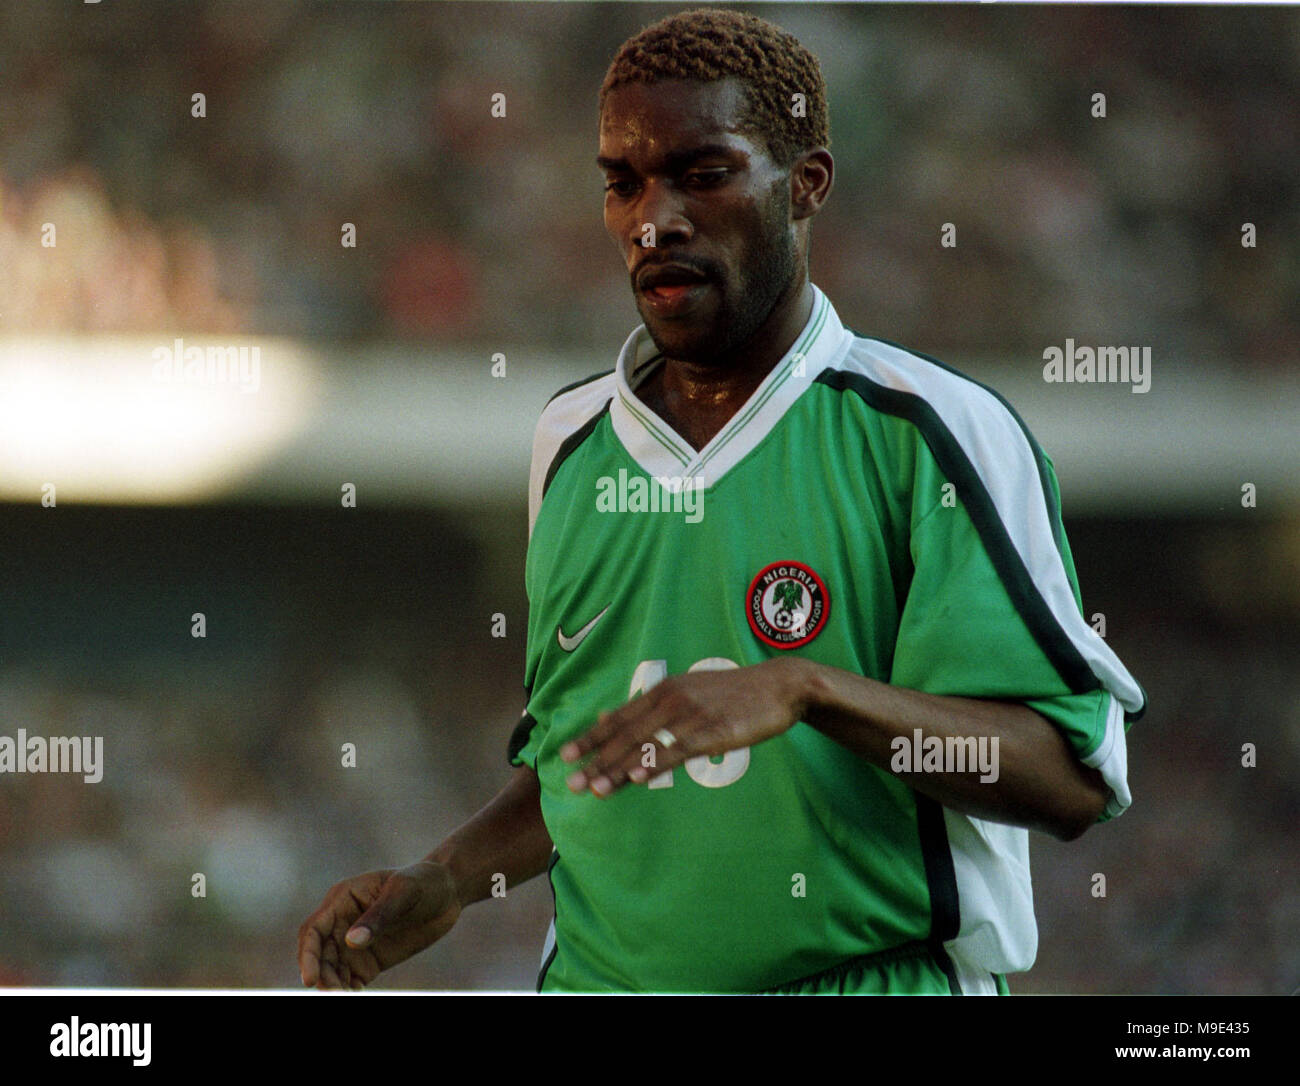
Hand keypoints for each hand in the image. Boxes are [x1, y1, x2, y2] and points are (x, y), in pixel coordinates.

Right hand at [297, 860, 461, 989]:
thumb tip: (352, 942)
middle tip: (334, 994)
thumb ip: (379, 915)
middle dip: (321, 976)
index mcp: (343, 899)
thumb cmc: (424, 882)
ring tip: (344, 996)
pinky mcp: (369, 960)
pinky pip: (350, 979)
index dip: (308, 955)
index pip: (314, 930)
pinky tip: (355, 995)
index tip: (311, 979)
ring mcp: (354, 943)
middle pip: (319, 954)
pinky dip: (348, 990)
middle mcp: (342, 922)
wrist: (447, 893)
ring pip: (332, 970)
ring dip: (333, 986)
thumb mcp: (404, 892)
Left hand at [559, 657, 807, 796]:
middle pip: (627, 734)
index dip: (592, 737)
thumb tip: (611, 717)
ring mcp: (693, 715)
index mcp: (664, 691)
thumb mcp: (689, 690)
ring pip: (648, 745)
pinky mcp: (715, 731)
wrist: (779, 686)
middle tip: (570, 781)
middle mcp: (672, 700)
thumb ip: (652, 706)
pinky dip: (656, 764)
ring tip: (595, 788)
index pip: (620, 718)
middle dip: (597, 759)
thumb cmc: (732, 694)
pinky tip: (639, 778)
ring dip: (619, 768)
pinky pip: (679, 750)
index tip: (566, 755)